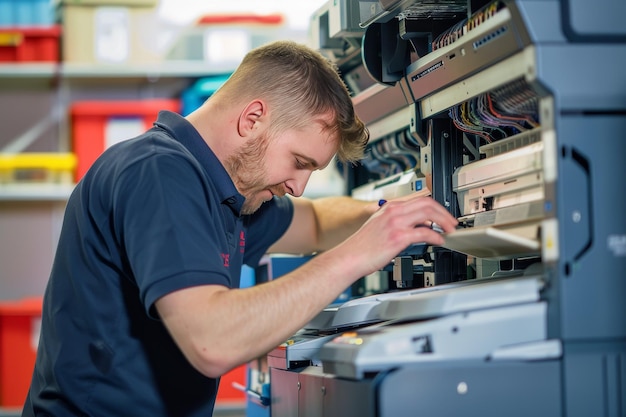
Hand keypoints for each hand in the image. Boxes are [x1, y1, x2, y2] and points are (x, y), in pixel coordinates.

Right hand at [337, 196, 457, 274]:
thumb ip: (399, 222)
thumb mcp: (380, 226)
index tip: (443, 215)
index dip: (436, 206)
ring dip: (444, 221)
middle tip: (451, 222)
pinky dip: (436, 236)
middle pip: (427, 203)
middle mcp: (393, 212)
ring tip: (450, 230)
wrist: (350, 257)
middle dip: (444, 212)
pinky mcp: (398, 237)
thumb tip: (420, 226)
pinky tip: (439, 241)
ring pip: (428, 213)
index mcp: (390, 207)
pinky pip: (425, 232)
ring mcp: (396, 223)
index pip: (419, 199)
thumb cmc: (363, 246)